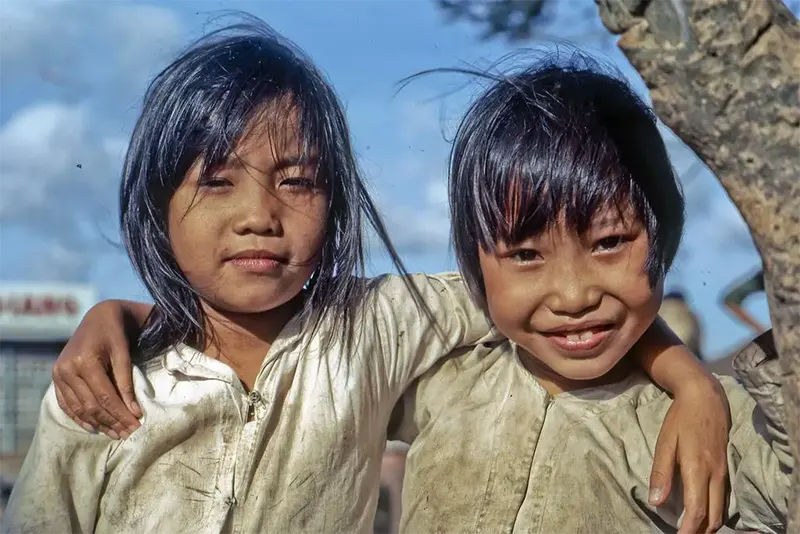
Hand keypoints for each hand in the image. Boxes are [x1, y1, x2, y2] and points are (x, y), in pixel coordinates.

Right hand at [52, 300, 142, 438]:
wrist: (98, 317)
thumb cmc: (115, 333)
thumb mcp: (124, 354)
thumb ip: (126, 383)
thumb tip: (135, 412)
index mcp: (84, 362)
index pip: (105, 397)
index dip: (121, 414)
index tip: (136, 426)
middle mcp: (67, 369)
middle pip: (91, 405)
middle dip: (111, 422)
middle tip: (128, 434)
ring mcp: (58, 374)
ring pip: (79, 408)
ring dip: (97, 423)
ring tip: (115, 434)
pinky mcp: (56, 377)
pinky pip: (66, 404)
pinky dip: (80, 417)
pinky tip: (94, 428)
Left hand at [650, 376, 730, 533]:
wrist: (705, 398)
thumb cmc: (681, 419)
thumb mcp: (665, 442)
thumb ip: (661, 472)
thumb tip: (656, 501)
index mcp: (697, 469)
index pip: (697, 511)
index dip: (688, 530)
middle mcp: (715, 475)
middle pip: (713, 517)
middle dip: (699, 532)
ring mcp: (723, 472)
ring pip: (720, 510)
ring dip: (707, 524)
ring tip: (690, 529)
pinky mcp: (726, 469)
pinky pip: (723, 499)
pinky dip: (713, 511)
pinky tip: (701, 512)